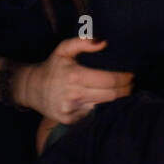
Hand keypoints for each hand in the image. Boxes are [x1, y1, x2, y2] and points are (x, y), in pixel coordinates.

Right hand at [18, 37, 132, 123]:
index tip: (131, 76)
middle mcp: (73, 94)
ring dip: (117, 101)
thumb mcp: (64, 49)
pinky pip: (93, 116)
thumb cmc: (52, 67)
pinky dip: (103, 109)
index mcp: (75, 75)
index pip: (109, 80)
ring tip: (123, 93)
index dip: (124, 79)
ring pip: (104, 107)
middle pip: (111, 96)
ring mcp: (71, 110)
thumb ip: (83, 42)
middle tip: (131, 85)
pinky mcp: (70, 121)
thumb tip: (103, 42)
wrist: (31, 88)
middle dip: (125, 90)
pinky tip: (107, 102)